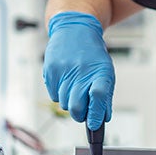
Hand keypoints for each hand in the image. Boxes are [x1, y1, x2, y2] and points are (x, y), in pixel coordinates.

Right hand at [42, 11, 114, 128]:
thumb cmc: (92, 54)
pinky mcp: (50, 71)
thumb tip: (103, 119)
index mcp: (100, 71)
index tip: (93, 125)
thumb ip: (105, 96)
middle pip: (76, 106)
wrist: (74, 29)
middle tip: (83, 112)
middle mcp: (81, 71)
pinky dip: (60, 93)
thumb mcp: (105, 71)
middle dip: (79, 115)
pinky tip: (65, 80)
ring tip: (75, 87)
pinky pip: (54, 95)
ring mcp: (63, 71)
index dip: (95, 114)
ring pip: (64, 104)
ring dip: (70, 102)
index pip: (97, 96)